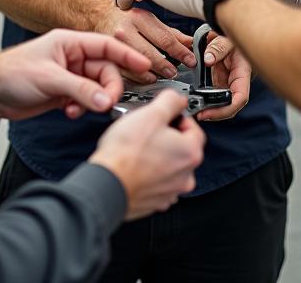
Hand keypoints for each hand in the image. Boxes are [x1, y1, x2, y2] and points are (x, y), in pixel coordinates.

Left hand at [0, 30, 150, 120]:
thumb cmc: (12, 73)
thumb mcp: (49, 79)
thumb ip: (81, 89)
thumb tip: (106, 101)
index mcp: (70, 42)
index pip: (107, 46)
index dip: (127, 55)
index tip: (145, 65)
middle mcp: (73, 57)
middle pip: (106, 70)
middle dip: (108, 88)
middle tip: (106, 103)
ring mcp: (70, 75)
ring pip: (97, 87)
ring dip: (93, 100)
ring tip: (79, 109)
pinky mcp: (64, 92)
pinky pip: (86, 99)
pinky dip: (83, 107)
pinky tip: (70, 112)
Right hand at [90, 90, 205, 219]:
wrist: (106, 185)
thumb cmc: (126, 153)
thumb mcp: (151, 113)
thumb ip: (171, 101)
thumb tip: (178, 99)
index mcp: (190, 153)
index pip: (193, 128)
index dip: (178, 117)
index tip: (164, 115)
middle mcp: (185, 176)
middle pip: (182, 148)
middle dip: (166, 137)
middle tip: (148, 130)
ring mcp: (170, 191)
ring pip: (169, 166)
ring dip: (157, 156)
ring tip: (137, 147)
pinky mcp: (155, 201)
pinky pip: (157, 182)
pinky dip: (148, 173)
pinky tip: (134, 165)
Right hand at [92, 3, 195, 84]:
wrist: (100, 16)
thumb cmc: (127, 18)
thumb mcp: (149, 19)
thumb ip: (170, 33)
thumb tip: (190, 43)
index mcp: (139, 18)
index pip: (164, 38)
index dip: (180, 52)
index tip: (191, 60)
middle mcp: (126, 31)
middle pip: (150, 54)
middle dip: (166, 66)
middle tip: (175, 72)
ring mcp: (115, 46)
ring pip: (136, 66)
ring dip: (153, 74)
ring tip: (163, 76)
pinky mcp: (107, 58)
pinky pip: (126, 73)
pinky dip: (139, 78)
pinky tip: (148, 77)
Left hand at [196, 34, 250, 122]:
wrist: (230, 32)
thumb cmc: (233, 36)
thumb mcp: (227, 38)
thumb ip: (218, 47)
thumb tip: (208, 60)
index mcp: (242, 72)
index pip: (240, 97)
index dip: (227, 108)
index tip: (211, 112)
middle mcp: (236, 81)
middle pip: (230, 104)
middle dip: (216, 113)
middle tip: (199, 114)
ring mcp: (227, 81)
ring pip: (221, 102)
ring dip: (210, 108)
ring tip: (195, 110)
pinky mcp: (219, 80)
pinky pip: (213, 94)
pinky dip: (205, 99)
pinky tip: (195, 100)